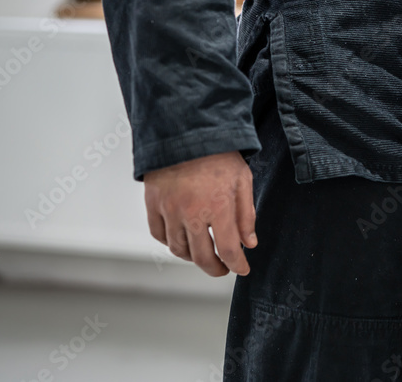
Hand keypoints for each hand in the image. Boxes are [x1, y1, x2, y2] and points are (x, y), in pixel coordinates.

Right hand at [143, 150, 256, 276]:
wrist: (186, 131)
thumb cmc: (218, 154)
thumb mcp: (243, 180)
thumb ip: (246, 215)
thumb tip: (248, 244)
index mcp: (218, 207)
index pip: (228, 250)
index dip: (236, 265)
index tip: (242, 269)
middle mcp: (191, 214)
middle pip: (201, 257)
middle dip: (215, 268)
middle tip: (222, 269)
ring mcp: (169, 210)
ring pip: (178, 249)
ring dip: (192, 257)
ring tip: (204, 255)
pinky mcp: (153, 204)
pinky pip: (159, 234)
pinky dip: (170, 243)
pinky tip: (182, 240)